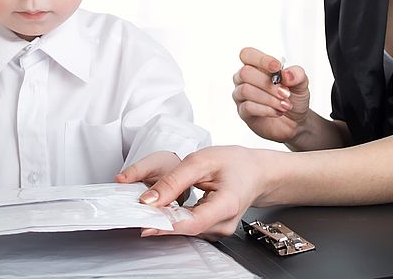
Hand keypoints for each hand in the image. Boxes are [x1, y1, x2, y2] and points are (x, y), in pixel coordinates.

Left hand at [130, 145, 269, 238]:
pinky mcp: (214, 230)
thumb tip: (148, 200)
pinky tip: (165, 209)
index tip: (144, 223)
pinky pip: (190, 227)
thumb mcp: (202, 160)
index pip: (193, 222)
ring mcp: (220, 230)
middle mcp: (225, 224)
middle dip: (161, 220)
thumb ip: (174, 180)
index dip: (166, 225)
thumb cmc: (235, 163)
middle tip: (136, 210)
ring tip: (150, 206)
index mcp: (227, 204)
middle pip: (187, 228)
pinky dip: (175, 218)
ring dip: (166, 219)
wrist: (256, 172)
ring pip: (186, 229)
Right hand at [232, 47, 310, 143]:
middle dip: (268, 84)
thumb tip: (286, 74)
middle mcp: (245, 79)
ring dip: (269, 98)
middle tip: (285, 93)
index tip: (277, 67)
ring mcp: (241, 95)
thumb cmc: (293, 98)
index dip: (261, 59)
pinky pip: (248, 107)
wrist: (295, 121)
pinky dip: (266, 109)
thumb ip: (297, 74)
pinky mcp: (243, 112)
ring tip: (284, 105)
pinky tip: (277, 112)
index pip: (247, 54)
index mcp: (257, 66)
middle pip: (245, 72)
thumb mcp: (301, 83)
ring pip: (246, 90)